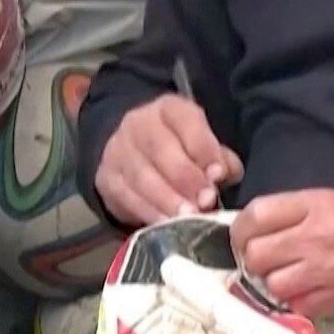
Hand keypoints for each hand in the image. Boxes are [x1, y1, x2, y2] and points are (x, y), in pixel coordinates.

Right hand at [94, 95, 243, 226]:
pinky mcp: (107, 179)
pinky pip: (127, 197)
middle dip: (186, 178)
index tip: (219, 175)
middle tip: (206, 202)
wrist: (130, 152)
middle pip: (161, 149)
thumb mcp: (200, 143)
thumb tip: (225, 174)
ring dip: (168, 199)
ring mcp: (118, 151)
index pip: (186, 121)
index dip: (203, 148)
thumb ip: (218, 157)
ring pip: (142, 176)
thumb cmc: (178, 149)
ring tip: (189, 218)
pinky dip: (149, 213)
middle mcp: (139, 124)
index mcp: (169, 109)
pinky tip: (166, 224)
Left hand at [229, 189, 333, 318]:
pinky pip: (296, 305)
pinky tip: (304, 291)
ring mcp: (322, 271)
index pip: (256, 215)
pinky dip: (294, 301)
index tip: (242, 236)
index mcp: (312, 206)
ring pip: (272, 284)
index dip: (241, 228)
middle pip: (256, 254)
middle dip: (253, 258)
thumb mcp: (330, 198)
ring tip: (286, 276)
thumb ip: (293, 211)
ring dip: (274, 282)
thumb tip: (256, 228)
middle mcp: (312, 238)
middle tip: (263, 259)